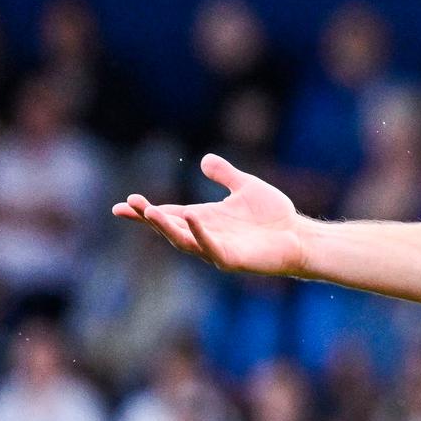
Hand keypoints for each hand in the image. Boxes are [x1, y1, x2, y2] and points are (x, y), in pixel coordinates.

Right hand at [113, 153, 307, 275]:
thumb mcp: (246, 187)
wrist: (299, 236)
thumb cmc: (274, 217)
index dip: (145, 211)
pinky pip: (211, 248)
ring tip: (150, 212)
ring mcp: (217, 249)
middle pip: (169, 228)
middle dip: (149, 218)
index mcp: (205, 219)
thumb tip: (204, 160)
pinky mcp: (232, 259)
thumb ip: (225, 175)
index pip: (169, 214)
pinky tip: (191, 218)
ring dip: (166, 228)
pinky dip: (200, 234)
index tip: (120, 206)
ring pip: (184, 240)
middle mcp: (206, 235)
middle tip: (130, 205)